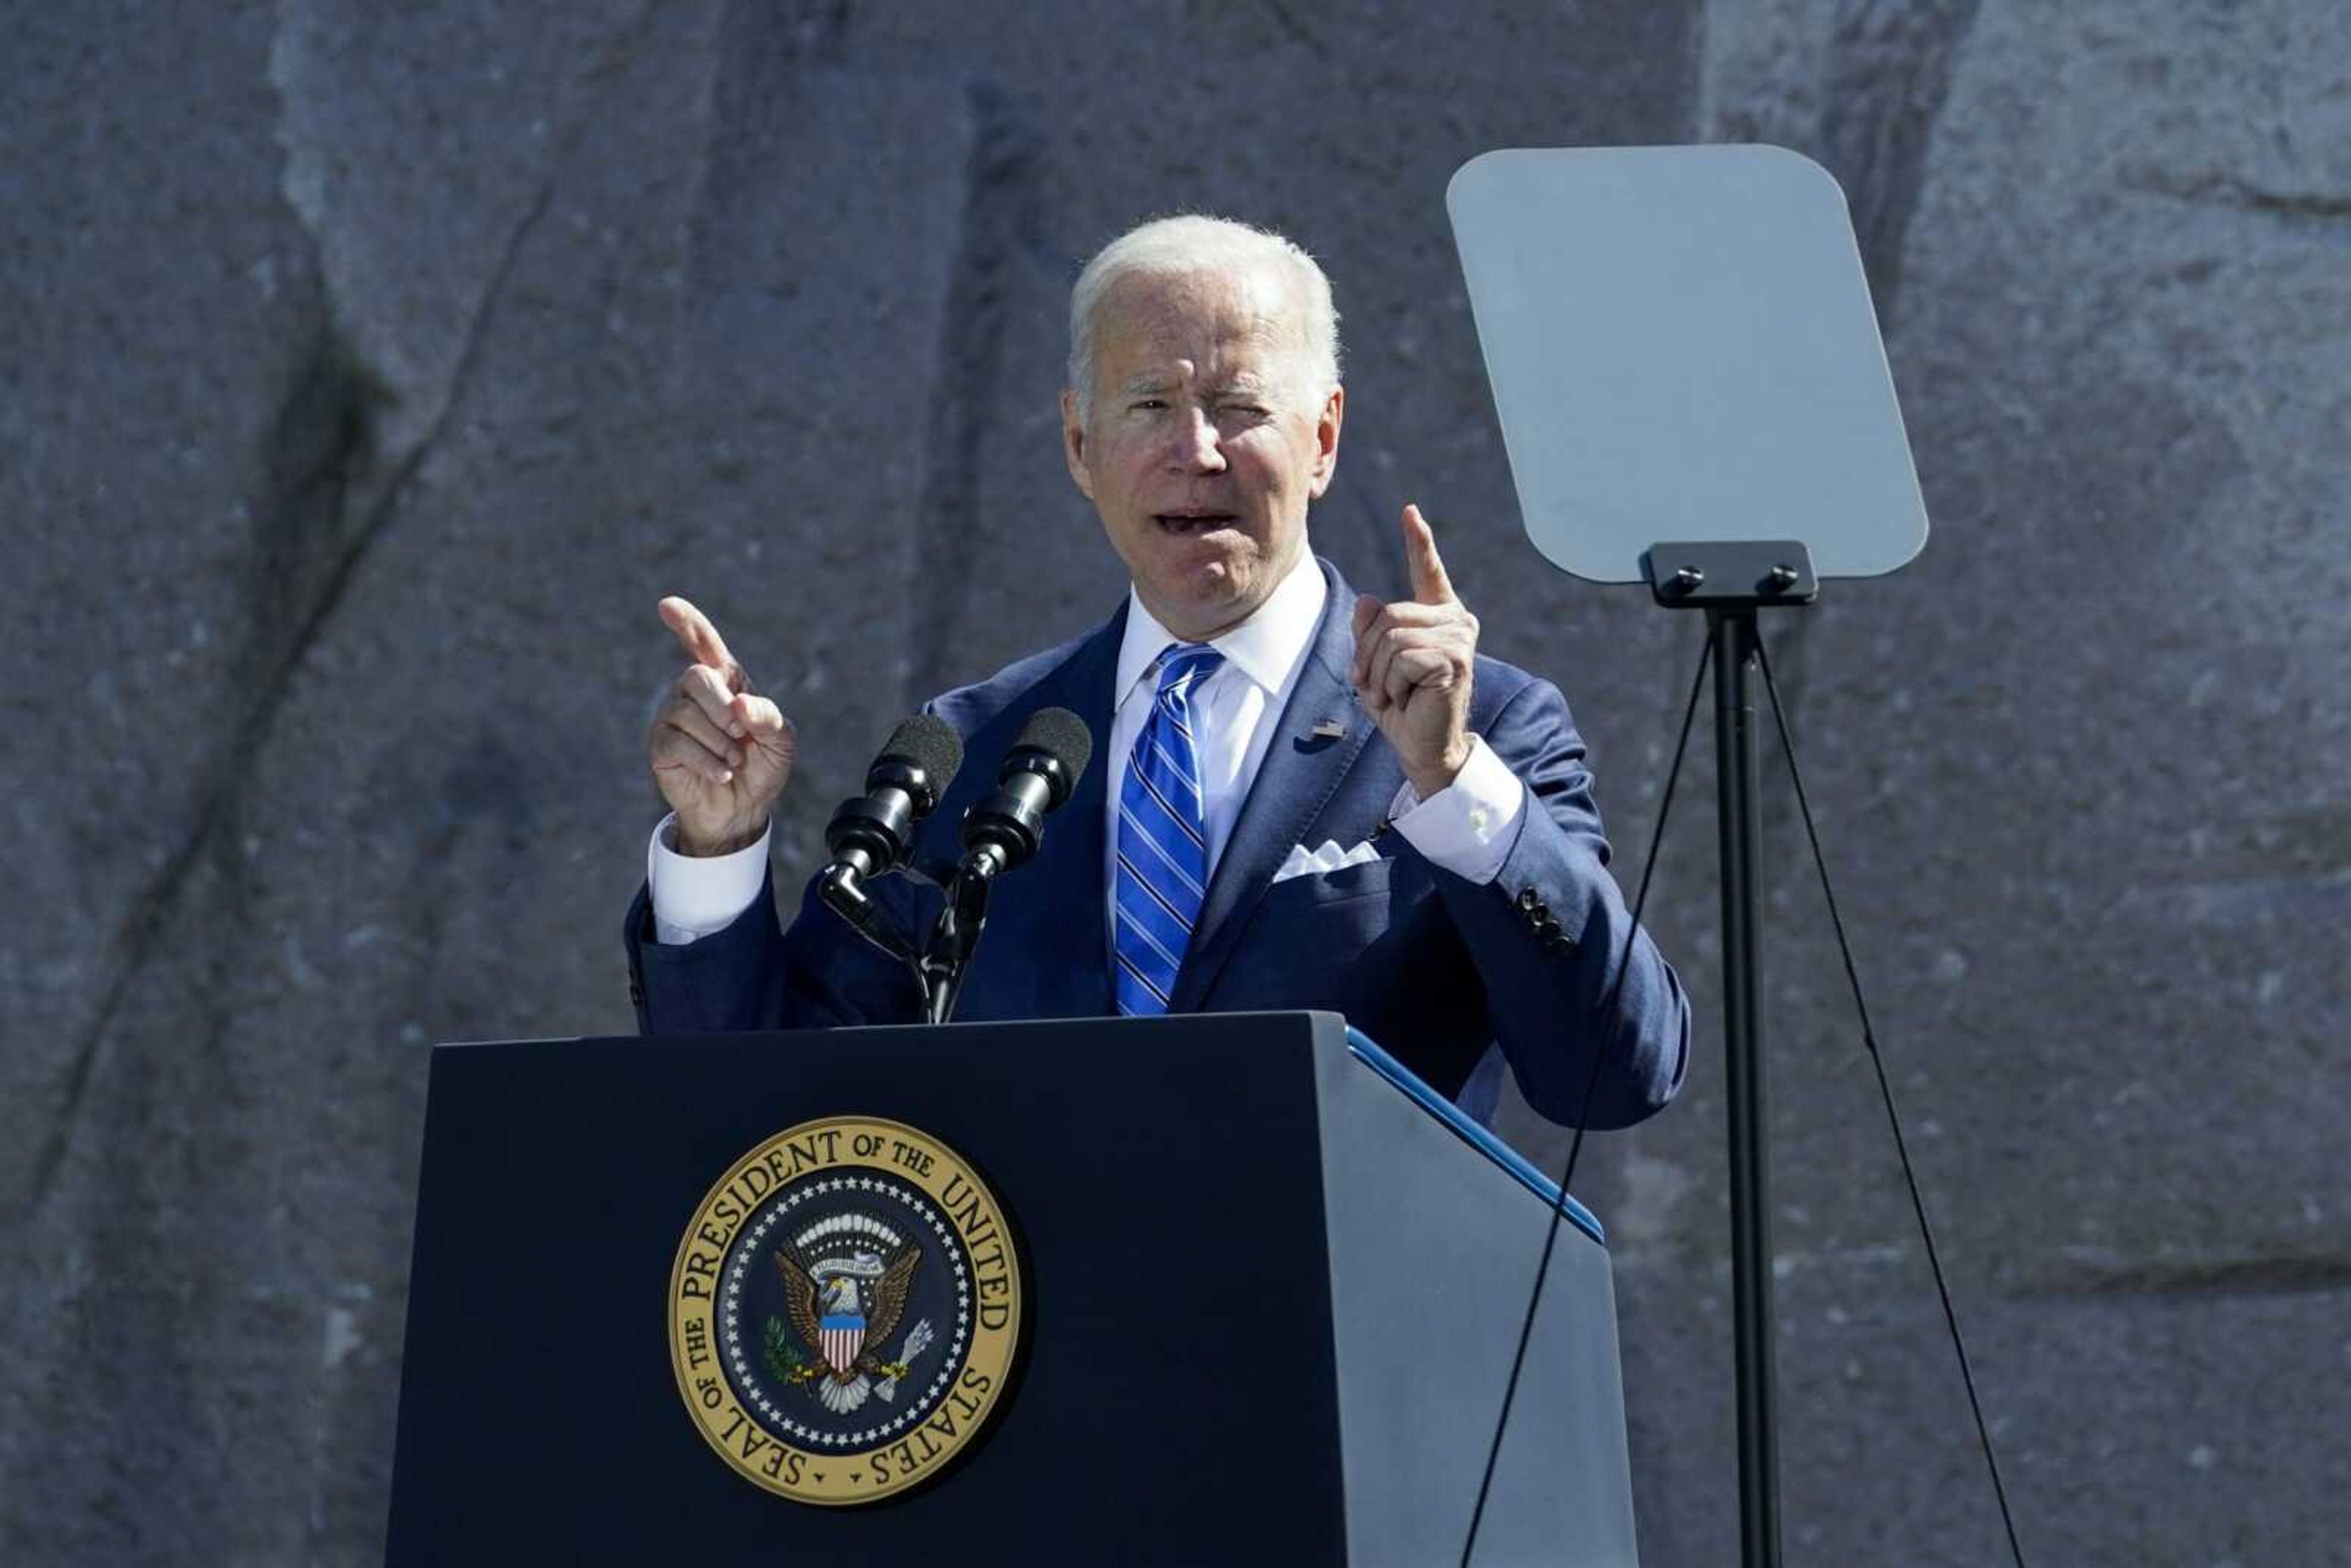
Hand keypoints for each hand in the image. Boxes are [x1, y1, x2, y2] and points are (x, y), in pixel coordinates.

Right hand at [646, 596, 794, 855]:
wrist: (744, 809)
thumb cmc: (762, 767)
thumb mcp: (781, 740)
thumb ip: (768, 716)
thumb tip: (739, 704)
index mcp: (726, 682)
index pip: (703, 644)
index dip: (687, 624)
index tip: (667, 605)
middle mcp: (694, 694)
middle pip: (696, 677)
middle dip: (722, 707)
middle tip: (741, 736)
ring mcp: (673, 718)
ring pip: (687, 713)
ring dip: (720, 742)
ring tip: (734, 760)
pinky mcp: (661, 746)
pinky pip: (677, 742)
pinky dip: (707, 760)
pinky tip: (722, 772)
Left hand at [1351, 504, 1477, 798]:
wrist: (1424, 748)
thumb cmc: (1402, 707)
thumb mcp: (1374, 665)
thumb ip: (1370, 631)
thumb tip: (1368, 600)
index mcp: (1437, 617)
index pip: (1427, 572)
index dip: (1419, 542)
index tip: (1410, 512)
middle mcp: (1455, 620)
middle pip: (1388, 615)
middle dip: (1369, 654)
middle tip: (1377, 686)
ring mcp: (1459, 638)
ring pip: (1392, 636)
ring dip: (1379, 673)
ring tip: (1393, 695)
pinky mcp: (1456, 659)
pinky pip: (1401, 658)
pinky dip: (1392, 684)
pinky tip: (1407, 699)